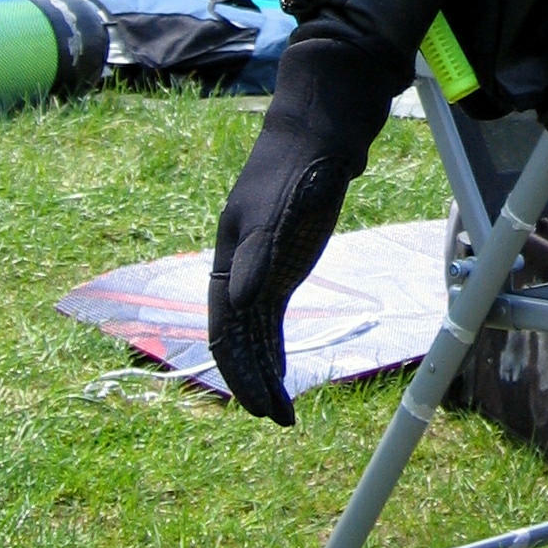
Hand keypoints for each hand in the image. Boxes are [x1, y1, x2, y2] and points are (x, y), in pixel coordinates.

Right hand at [209, 130, 358, 423]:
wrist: (322, 129)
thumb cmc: (299, 168)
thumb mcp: (279, 212)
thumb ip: (259, 256)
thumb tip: (242, 302)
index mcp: (228, 257)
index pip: (225, 329)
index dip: (238, 370)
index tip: (257, 406)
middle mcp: (237, 266)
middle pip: (237, 337)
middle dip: (252, 380)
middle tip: (276, 418)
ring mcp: (260, 264)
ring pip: (254, 330)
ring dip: (265, 369)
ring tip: (282, 409)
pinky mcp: (282, 259)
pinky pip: (271, 315)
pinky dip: (274, 344)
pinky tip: (281, 367)